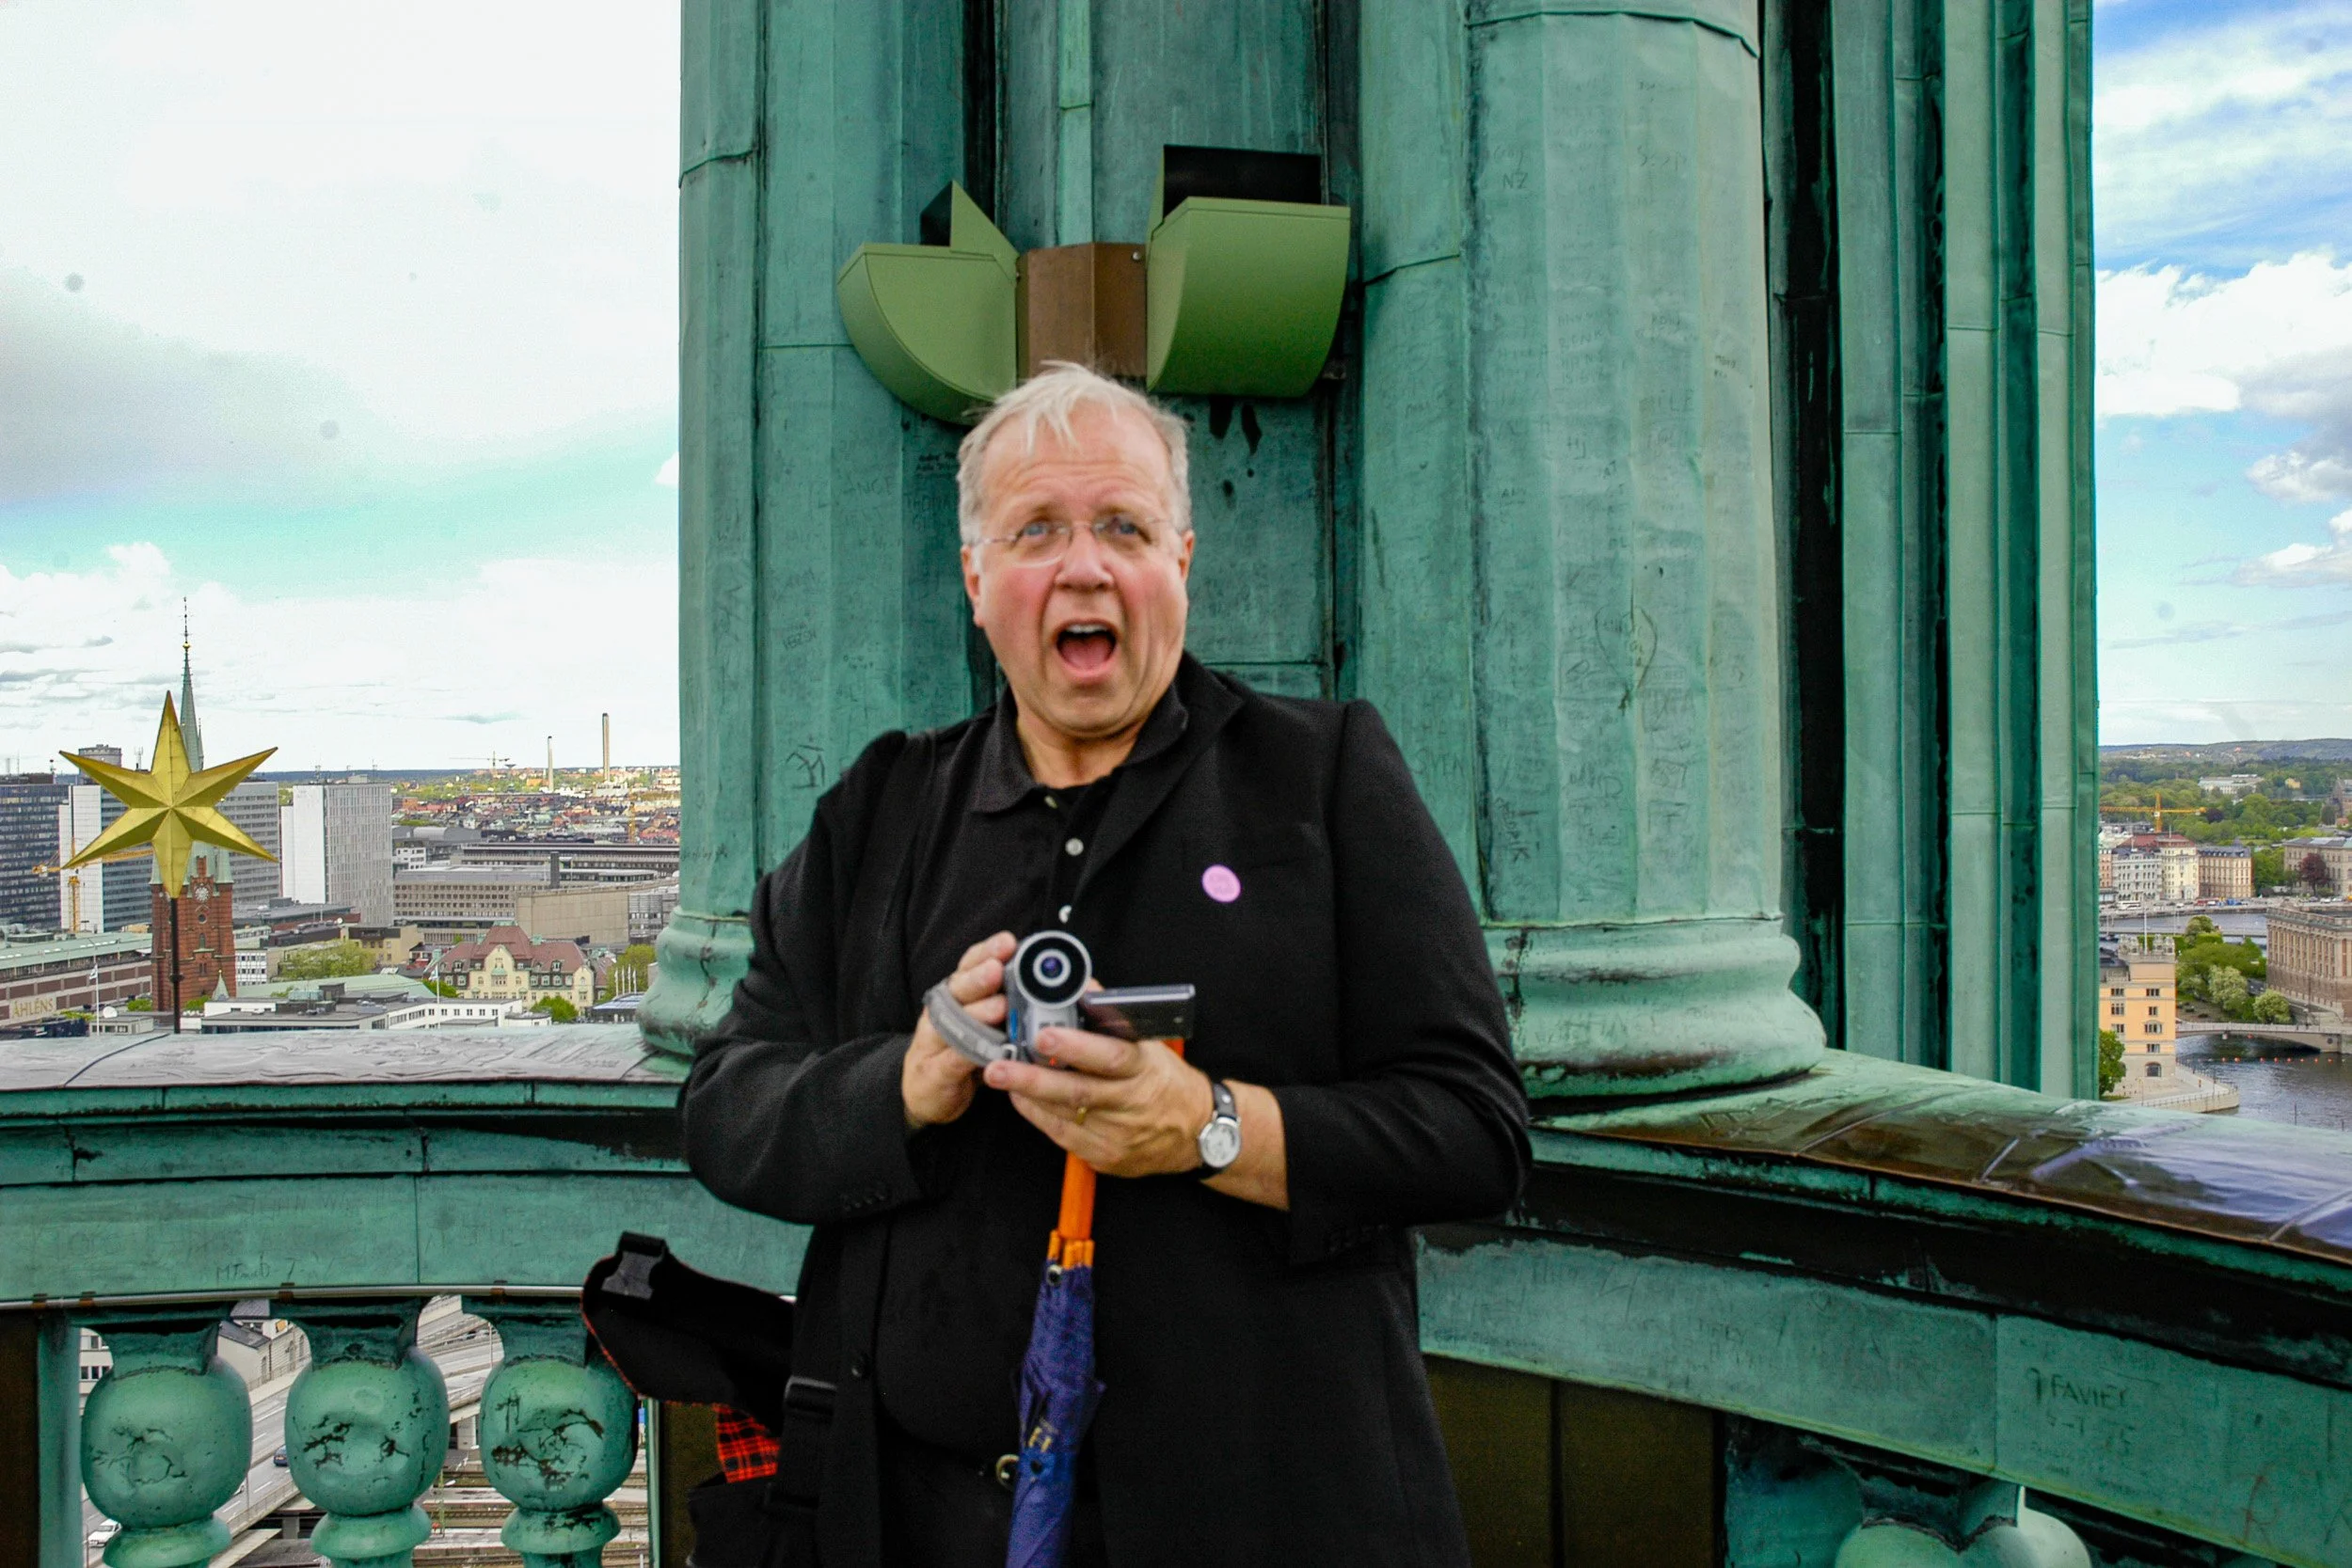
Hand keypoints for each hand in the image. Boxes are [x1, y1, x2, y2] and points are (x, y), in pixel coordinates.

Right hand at [903, 932, 1013, 1130]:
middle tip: (997, 969)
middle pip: (959, 989)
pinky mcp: (936, 1072)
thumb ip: (1003, 999)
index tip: (1008, 942)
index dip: (987, 952)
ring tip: (1000, 1006)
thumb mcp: (981, 1021)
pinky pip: (953, 1061)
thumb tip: (1042, 979)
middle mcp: (942, 1012)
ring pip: (955, 1023)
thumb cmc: (959, 1050)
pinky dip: (970, 1055)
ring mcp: (934, 1042)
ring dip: (978, 1013)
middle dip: (979, 978)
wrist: (924, 1092)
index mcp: (956, 994)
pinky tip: (988, 1052)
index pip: (968, 965)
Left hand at [983, 1026, 1214, 1178]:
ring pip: (1064, 1115)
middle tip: (999, 1065)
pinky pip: (1064, 1136)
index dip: (1076, 1046)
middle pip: (1078, 1091)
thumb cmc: (1167, 1082)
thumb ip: (1113, 1017)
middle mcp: (1131, 1104)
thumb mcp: (1151, 1045)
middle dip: (1033, 1077)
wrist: (1195, 1132)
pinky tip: (1020, 1098)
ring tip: (1000, 1075)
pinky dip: (1038, 1115)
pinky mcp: (1105, 1157)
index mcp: (1145, 1070)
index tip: (1045, 1035)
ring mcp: (1117, 1135)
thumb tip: (1083, 987)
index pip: (1111, 1056)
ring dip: (1028, 1094)